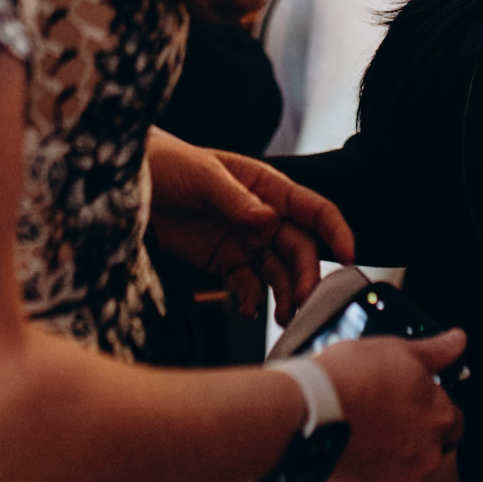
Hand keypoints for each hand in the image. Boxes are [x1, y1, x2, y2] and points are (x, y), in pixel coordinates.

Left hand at [145, 133, 352, 320]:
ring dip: (285, 294)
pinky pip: (248, 285)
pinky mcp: (225, 262)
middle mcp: (264, 216)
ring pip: (279, 272)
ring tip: (284, 317)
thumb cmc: (171, 164)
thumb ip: (236, 199)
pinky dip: (252, 300)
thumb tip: (268, 219)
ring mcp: (246, 241)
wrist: (132, 183)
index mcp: (268, 188)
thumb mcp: (203, 176)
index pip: (314, 209)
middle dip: (306, 276)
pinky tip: (248, 310)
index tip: (350, 256)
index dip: (337, 231)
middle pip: (300, 249)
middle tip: (303, 302)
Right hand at [316, 330, 466, 481]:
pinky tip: (352, 464)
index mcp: (440, 416)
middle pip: (430, 451)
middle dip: (410, 441)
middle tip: (378, 425)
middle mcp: (431, 453)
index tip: (406, 408)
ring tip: (361, 444)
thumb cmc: (348, 378)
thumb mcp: (395, 350)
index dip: (428, 413)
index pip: (452, 421)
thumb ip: (434, 351)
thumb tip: (458, 340)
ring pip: (406, 477)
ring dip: (391, 465)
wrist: (308, 412)